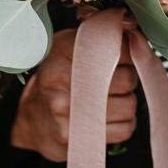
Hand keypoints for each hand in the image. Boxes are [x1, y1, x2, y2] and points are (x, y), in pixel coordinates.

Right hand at [10, 28, 139, 161]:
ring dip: (125, 103)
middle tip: (112, 81)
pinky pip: (124, 129)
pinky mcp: (74, 137)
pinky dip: (122, 123)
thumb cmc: (60, 77)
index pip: (117, 47)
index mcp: (62, 49)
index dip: (130, 54)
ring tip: (107, 99)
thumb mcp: (73, 46)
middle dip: (127, 80)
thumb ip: (104, 35)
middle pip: (127, 79)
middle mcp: (60, 78)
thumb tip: (136, 30)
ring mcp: (65, 111)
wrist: (31, 119)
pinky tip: (105, 118)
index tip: (125, 57)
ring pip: (128, 105)